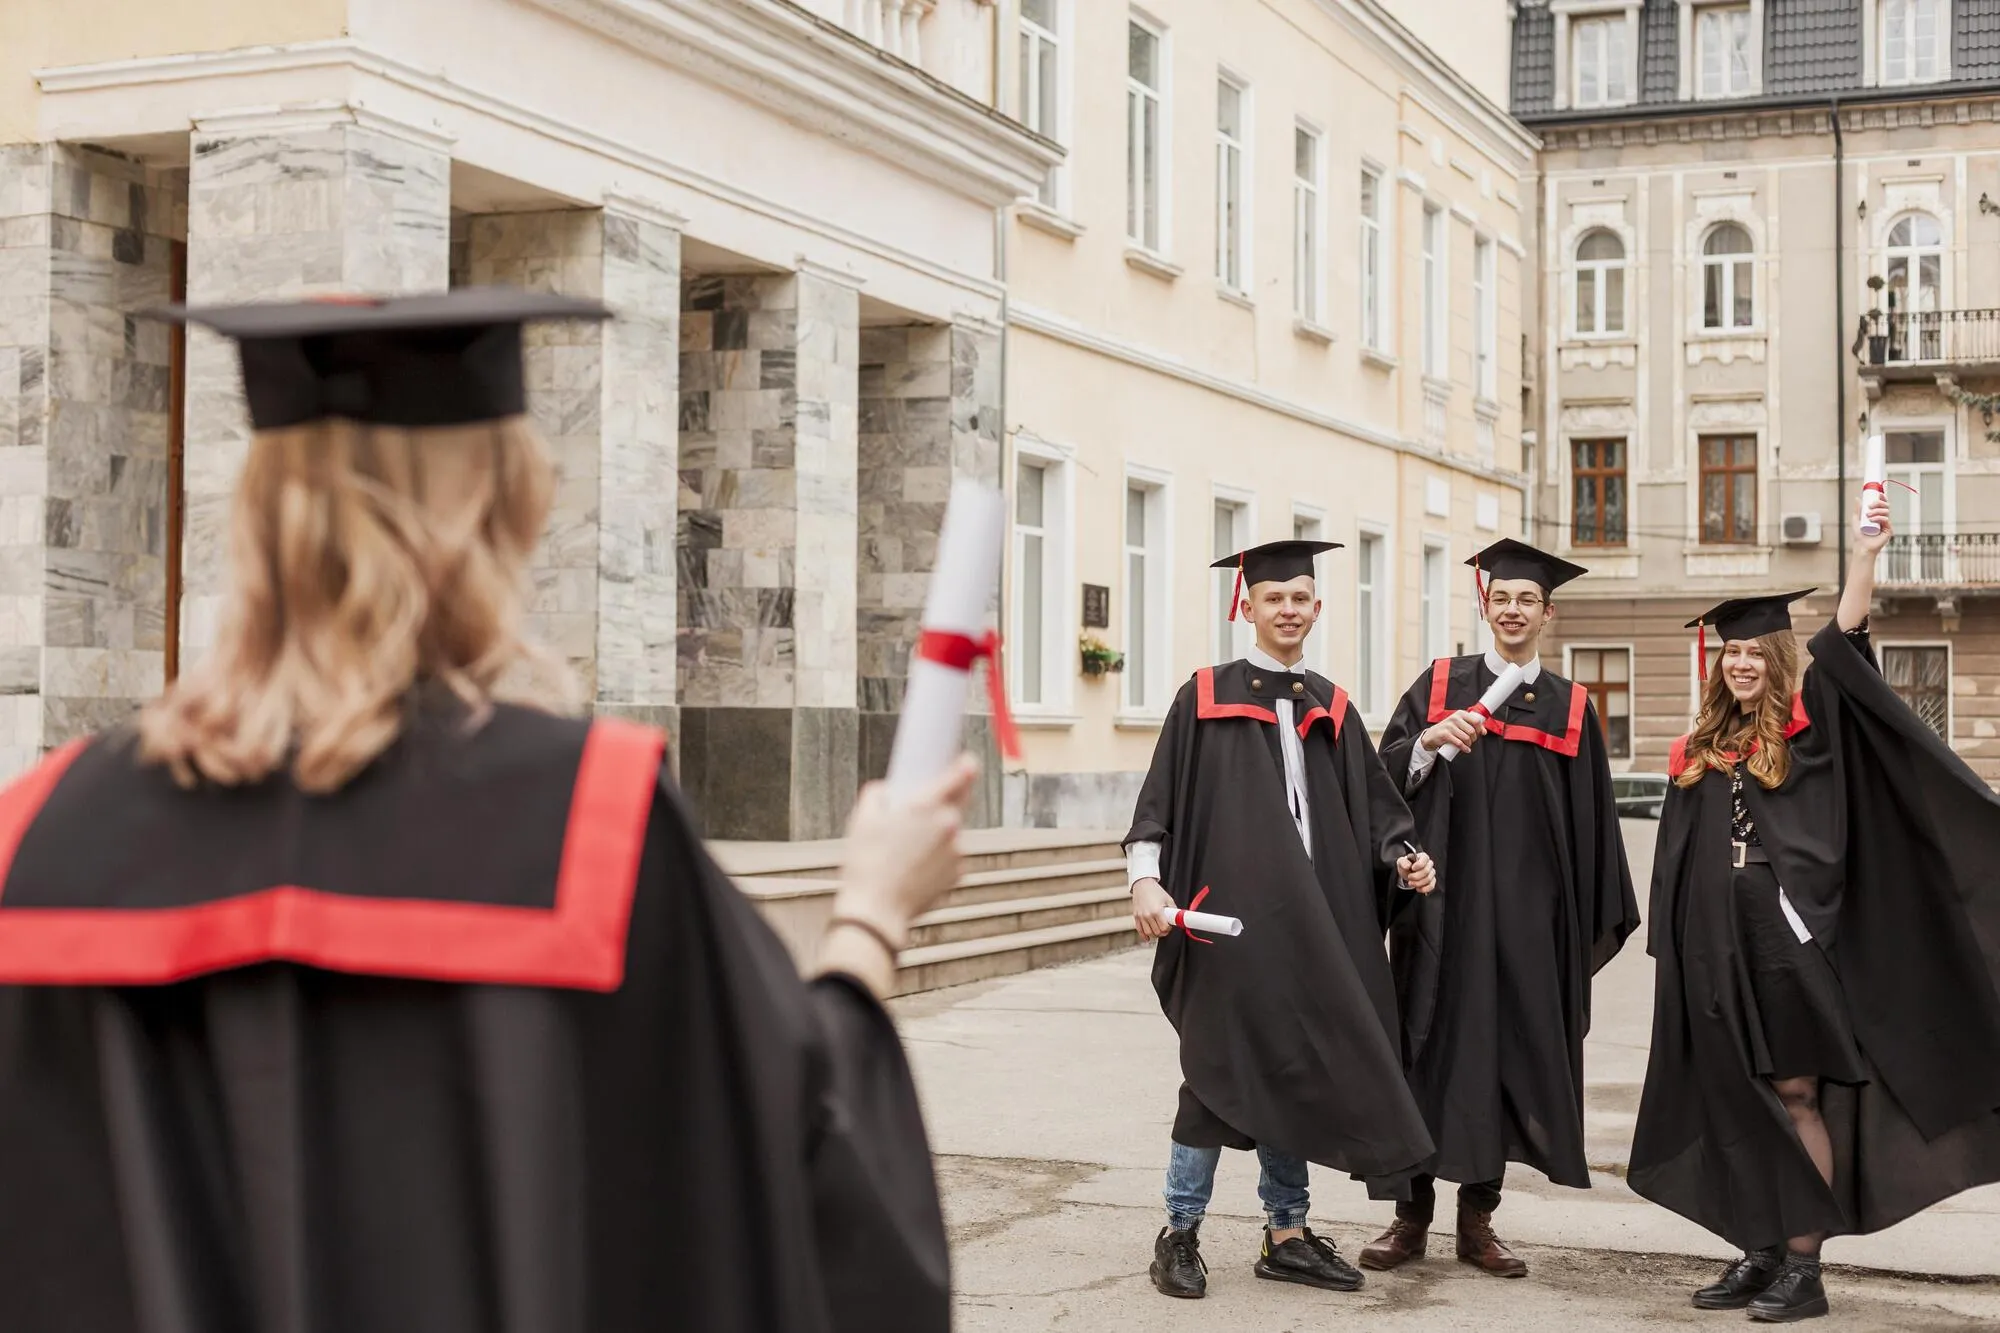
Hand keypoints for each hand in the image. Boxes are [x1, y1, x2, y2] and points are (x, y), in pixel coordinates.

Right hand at [830, 755, 977, 948]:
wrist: (876, 911)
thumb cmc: (866, 864)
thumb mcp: (862, 818)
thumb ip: (878, 793)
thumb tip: (887, 790)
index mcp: (927, 805)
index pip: (960, 775)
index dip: (965, 765)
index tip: (967, 762)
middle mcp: (949, 825)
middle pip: (956, 804)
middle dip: (941, 805)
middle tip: (916, 817)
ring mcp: (956, 851)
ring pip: (950, 833)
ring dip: (935, 836)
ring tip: (905, 852)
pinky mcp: (957, 873)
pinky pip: (949, 857)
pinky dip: (936, 859)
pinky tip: (913, 868)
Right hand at [1132, 878, 1175, 940]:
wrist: (1142, 884)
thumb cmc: (1156, 891)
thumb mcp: (1168, 899)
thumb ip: (1174, 909)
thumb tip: (1179, 918)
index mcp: (1157, 911)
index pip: (1164, 928)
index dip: (1168, 929)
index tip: (1169, 926)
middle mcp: (1148, 915)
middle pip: (1157, 932)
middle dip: (1163, 932)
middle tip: (1165, 928)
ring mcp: (1141, 916)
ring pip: (1148, 933)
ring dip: (1155, 935)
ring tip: (1158, 931)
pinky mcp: (1136, 916)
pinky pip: (1139, 930)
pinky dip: (1144, 936)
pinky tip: (1148, 938)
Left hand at [1398, 852, 1435, 894]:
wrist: (1407, 873)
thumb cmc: (1406, 865)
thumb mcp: (1401, 861)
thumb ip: (1403, 862)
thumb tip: (1407, 866)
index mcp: (1423, 857)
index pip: (1425, 859)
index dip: (1419, 865)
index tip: (1412, 868)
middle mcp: (1429, 864)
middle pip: (1426, 871)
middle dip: (1416, 876)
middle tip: (1409, 877)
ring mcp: (1431, 873)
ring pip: (1428, 879)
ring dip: (1418, 883)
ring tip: (1411, 883)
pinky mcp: (1432, 881)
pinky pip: (1431, 886)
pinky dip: (1424, 889)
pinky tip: (1417, 888)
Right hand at [1420, 710, 1484, 753]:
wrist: (1433, 734)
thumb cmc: (1448, 729)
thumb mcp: (1459, 724)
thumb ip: (1471, 725)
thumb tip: (1484, 732)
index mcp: (1460, 714)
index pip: (1476, 720)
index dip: (1480, 729)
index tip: (1478, 734)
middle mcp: (1455, 718)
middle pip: (1472, 731)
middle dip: (1474, 738)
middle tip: (1471, 741)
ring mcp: (1449, 726)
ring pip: (1466, 737)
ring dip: (1469, 744)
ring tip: (1468, 745)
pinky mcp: (1445, 734)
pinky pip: (1459, 743)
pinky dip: (1464, 748)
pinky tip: (1466, 750)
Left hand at [1855, 489, 1892, 556]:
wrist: (1861, 547)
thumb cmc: (1859, 535)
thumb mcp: (1857, 520)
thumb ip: (1858, 510)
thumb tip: (1857, 498)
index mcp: (1878, 515)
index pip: (1882, 504)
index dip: (1882, 498)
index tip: (1878, 494)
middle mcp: (1883, 519)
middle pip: (1886, 506)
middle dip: (1879, 503)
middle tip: (1870, 506)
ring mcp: (1887, 524)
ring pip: (1886, 512)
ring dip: (1877, 511)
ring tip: (1868, 515)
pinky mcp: (1889, 530)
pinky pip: (1886, 520)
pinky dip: (1879, 518)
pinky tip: (1873, 519)